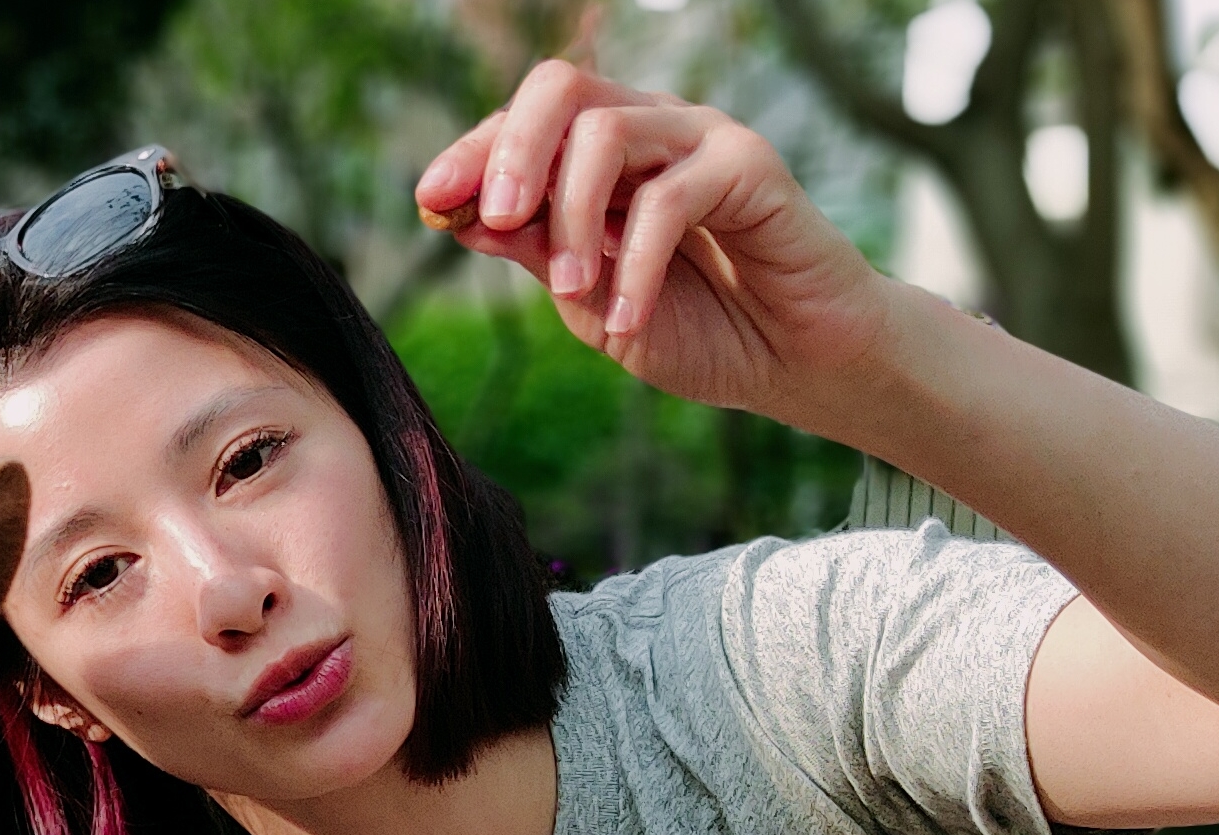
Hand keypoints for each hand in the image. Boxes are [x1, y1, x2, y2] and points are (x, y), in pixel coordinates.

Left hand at [412, 63, 888, 419]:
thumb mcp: (589, 303)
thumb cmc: (694, 328)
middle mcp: (647, 130)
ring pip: (606, 132)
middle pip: (562, 89)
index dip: (473, 153)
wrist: (788, 362)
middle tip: (495, 219)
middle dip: (512, 151)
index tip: (431, 198)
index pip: (525, 123)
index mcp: (601, 158)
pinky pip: (669, 197)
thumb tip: (459, 215)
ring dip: (572, 219)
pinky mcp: (748, 165)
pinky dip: (635, 265)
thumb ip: (537, 254)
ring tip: (577, 294)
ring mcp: (699, 139)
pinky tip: (627, 318)